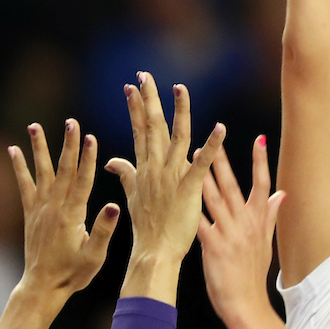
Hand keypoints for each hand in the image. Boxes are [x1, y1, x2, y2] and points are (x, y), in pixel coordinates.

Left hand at [10, 120, 119, 306]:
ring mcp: (40, 209)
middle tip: (71, 122)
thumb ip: (103, 231)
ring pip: (41, 172)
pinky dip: (19, 167)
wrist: (42, 287)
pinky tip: (13, 150)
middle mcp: (54, 208)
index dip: (87, 158)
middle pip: (63, 170)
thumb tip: (114, 205)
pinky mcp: (30, 213)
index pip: (82, 180)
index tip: (90, 137)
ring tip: (35, 125)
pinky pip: (23, 185)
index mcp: (72, 216)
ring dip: (39, 147)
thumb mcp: (95, 257)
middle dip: (68, 144)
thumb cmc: (73, 274)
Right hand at [106, 74, 224, 302]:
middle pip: (152, 126)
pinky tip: (220, 127)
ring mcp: (171, 176)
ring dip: (179, 111)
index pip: (139, 130)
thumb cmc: (146, 227)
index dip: (136, 107)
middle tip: (144, 74)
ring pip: (176, 137)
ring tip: (180, 87)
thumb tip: (110, 160)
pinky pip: (202, 162)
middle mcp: (155, 167)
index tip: (131, 86)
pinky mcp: (188, 188)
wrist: (154, 254)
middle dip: (148, 99)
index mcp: (144, 168)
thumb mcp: (131, 195)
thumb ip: (124, 173)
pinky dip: (211, 145)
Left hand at [198, 137, 284, 326]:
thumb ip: (270, 215)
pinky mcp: (214, 247)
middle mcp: (245, 223)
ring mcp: (230, 234)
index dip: (261, 161)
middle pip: (234, 185)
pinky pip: (200, 223)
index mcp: (258, 220)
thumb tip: (281, 194)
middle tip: (213, 141)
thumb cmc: (253, 274)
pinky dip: (191, 210)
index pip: (263, 184)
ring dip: (204, 178)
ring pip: (214, 199)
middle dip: (223, 162)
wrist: (247, 304)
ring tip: (193, 160)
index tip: (260, 139)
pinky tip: (178, 197)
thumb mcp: (266, 243)